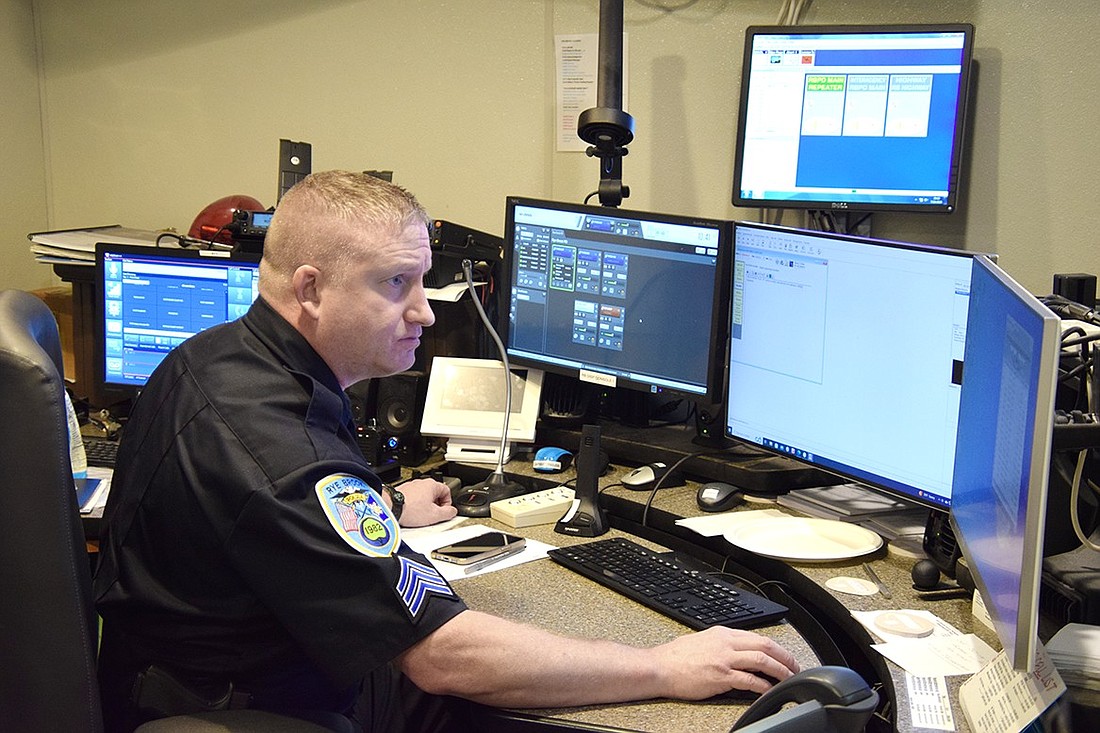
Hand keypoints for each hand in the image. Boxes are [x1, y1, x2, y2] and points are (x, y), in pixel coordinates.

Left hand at [396, 478, 457, 526]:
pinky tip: (412, 514)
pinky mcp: (403, 492)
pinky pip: (414, 498)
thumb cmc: (410, 509)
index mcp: (432, 485)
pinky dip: (415, 506)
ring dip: (425, 506)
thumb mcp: (435, 515)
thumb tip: (453, 512)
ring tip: (421, 516)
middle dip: (436, 506)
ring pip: (424, 496)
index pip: (447, 491)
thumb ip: (448, 513)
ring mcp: (411, 486)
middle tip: (433, 515)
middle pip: (435, 494)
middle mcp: (421, 483)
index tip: (444, 511)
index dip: (448, 503)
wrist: (390, 508)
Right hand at [652, 626, 800, 699]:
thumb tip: (739, 652)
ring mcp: (724, 659)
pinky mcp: (720, 676)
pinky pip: (749, 680)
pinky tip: (769, 691)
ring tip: (789, 679)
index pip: (757, 636)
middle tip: (795, 668)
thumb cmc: (676, 657)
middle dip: (784, 657)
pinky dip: (763, 686)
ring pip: (761, 660)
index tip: (784, 657)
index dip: (776, 647)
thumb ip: (723, 644)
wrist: (659, 667)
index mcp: (723, 633)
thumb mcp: (703, 641)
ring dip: (780, 670)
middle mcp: (726, 643)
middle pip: (765, 645)